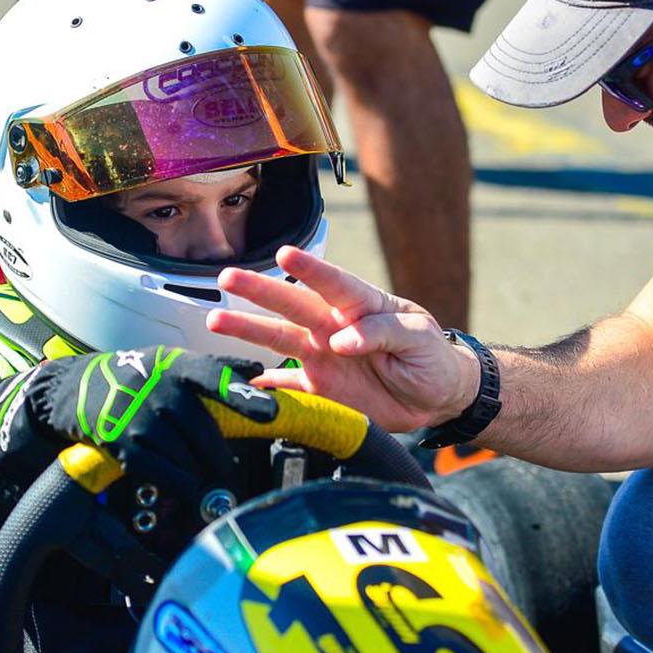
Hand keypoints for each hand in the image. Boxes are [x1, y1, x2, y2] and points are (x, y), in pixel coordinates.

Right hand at [32, 346, 276, 498]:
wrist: (77, 389)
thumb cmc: (137, 376)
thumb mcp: (172, 362)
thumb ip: (216, 368)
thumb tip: (260, 371)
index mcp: (177, 365)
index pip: (215, 376)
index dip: (243, 394)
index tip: (271, 412)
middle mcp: (159, 388)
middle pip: (204, 431)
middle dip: (221, 458)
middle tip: (231, 472)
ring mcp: (139, 417)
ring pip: (186, 457)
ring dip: (199, 473)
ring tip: (205, 480)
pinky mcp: (123, 444)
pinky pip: (163, 473)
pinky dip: (179, 483)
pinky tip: (186, 486)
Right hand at [206, 246, 479, 432]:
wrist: (437, 397)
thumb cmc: (432, 356)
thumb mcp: (419, 337)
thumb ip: (383, 332)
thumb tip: (341, 339)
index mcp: (363, 305)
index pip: (333, 282)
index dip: (310, 269)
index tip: (284, 254)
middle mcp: (334, 325)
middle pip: (293, 304)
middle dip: (260, 290)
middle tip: (228, 277)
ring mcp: (323, 356)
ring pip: (280, 339)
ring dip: (248, 330)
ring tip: (214, 320)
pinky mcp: (322, 387)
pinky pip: (287, 385)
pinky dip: (266, 384)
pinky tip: (242, 380)